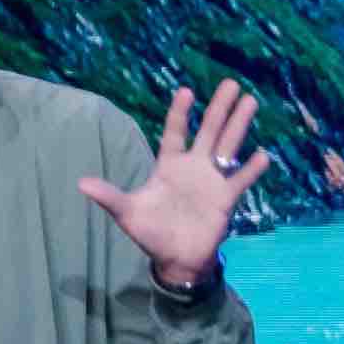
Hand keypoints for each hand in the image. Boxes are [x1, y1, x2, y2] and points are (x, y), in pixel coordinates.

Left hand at [86, 79, 269, 289]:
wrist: (176, 259)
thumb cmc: (151, 233)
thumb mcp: (128, 213)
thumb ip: (109, 196)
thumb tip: (80, 184)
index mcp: (169, 166)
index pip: (175, 132)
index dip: (180, 112)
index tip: (187, 91)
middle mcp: (193, 167)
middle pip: (208, 131)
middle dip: (220, 108)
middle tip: (232, 83)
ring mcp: (212, 181)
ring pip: (227, 146)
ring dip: (238, 125)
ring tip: (251, 102)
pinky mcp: (225, 199)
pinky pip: (240, 180)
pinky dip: (251, 169)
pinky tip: (262, 155)